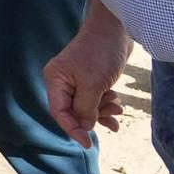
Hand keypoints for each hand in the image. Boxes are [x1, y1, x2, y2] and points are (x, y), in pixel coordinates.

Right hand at [42, 7, 133, 145]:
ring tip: (119, 107)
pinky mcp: (91, 79)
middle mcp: (63, 81)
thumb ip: (85, 108)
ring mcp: (77, 80)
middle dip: (93, 117)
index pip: (59, 112)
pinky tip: (117, 110)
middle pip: (73, 111)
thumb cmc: (101, 52)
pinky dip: (105, 106)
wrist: (117, 29)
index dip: (72, 129)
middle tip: (112, 115)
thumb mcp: (93, 83)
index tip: (87, 143)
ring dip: (103, 111)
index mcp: (55, 80)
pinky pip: (95, 100)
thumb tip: (83, 128)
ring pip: (86, 107)